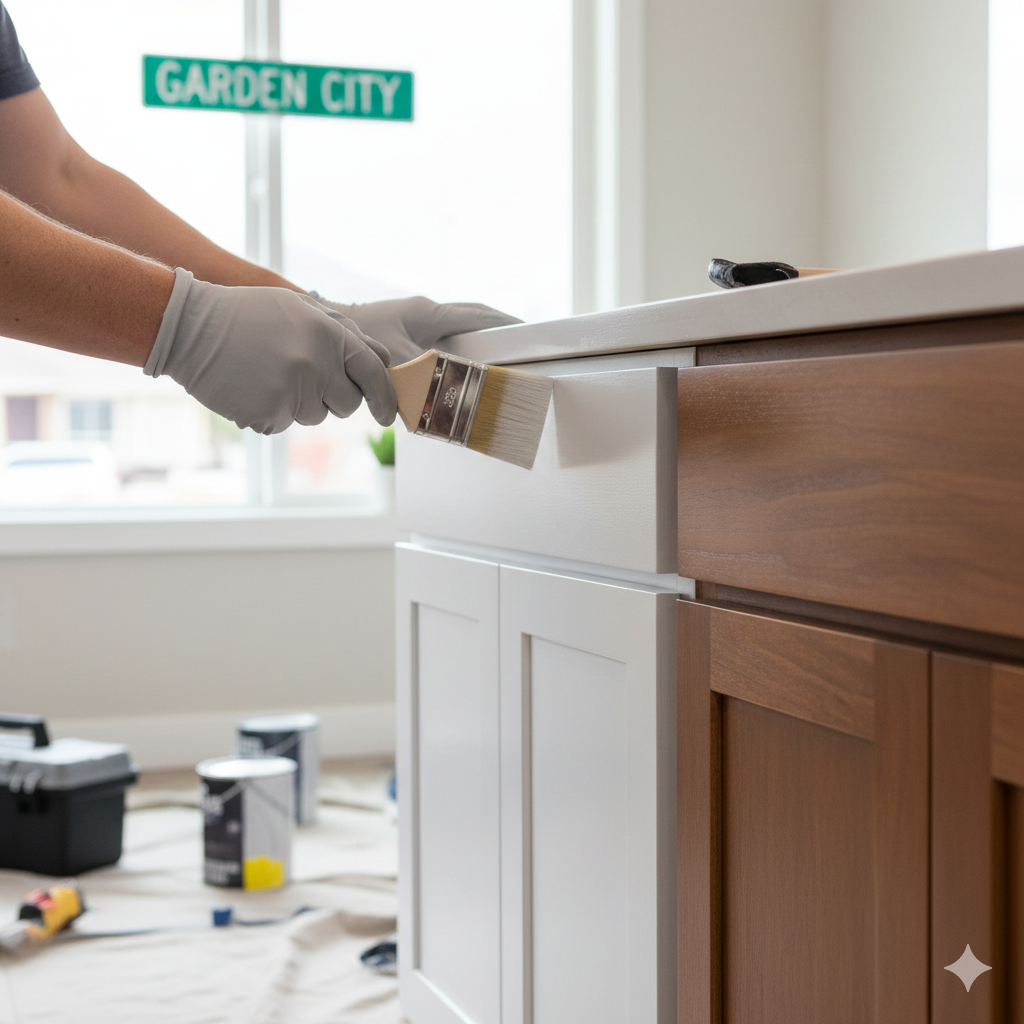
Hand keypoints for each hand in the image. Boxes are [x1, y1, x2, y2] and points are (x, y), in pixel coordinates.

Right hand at [146, 269, 396, 433]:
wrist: (189, 328)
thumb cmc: (248, 315)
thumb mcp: (299, 308)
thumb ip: (344, 332)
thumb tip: (382, 358)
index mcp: (328, 335)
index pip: (373, 373)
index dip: (384, 397)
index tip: (386, 414)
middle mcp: (315, 365)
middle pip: (347, 405)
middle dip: (333, 398)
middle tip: (303, 377)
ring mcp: (291, 393)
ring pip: (315, 416)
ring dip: (299, 403)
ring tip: (269, 374)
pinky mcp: (269, 414)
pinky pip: (284, 424)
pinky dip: (271, 412)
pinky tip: (252, 387)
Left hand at [309, 293, 521, 364]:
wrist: (329, 325)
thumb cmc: (357, 335)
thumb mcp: (391, 360)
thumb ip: (415, 381)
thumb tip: (433, 407)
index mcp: (430, 313)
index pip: (478, 316)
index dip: (505, 324)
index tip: (528, 331)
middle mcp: (429, 313)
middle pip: (475, 320)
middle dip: (499, 332)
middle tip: (523, 348)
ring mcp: (421, 321)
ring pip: (461, 330)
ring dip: (479, 342)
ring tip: (501, 361)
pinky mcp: (412, 333)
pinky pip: (445, 341)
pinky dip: (459, 353)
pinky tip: (464, 370)